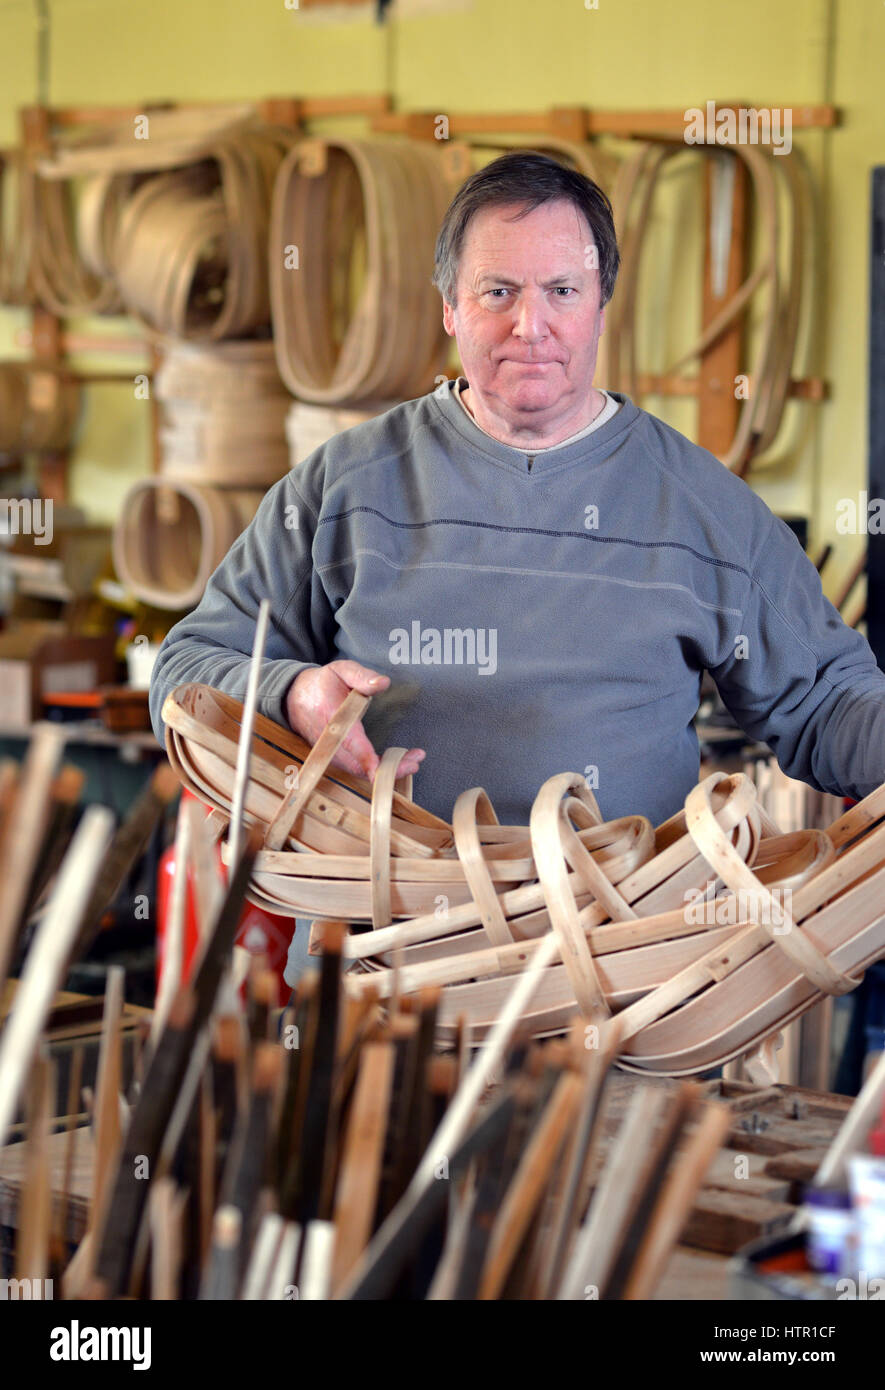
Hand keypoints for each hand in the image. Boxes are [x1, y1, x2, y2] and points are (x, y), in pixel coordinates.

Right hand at [284, 660, 424, 781]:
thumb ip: (361, 676)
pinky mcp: (334, 758)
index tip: (380, 769)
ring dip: (386, 771)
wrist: (294, 699)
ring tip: (413, 761)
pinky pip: (356, 770)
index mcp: (332, 717)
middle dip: (388, 769)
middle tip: (416, 761)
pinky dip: (377, 770)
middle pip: (358, 765)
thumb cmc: (322, 683)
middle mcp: (329, 741)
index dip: (365, 758)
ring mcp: (330, 753)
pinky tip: (397, 763)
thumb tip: (383, 683)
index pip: (350, 742)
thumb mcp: (340, 670)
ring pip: (358, 771)